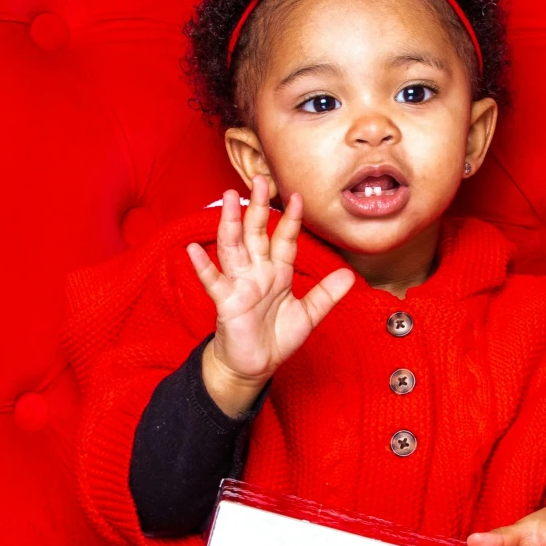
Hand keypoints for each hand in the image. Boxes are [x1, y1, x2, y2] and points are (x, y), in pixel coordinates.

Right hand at [187, 179, 354, 416]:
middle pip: (256, 233)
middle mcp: (257, 273)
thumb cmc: (276, 339)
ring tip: (228, 198)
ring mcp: (239, 285)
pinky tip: (195, 249)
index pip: (284, 240)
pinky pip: (213, 281)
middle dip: (258, 207)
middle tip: (258, 178)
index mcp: (277, 273)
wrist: (254, 366)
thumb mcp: (308, 316)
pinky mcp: (226, 302)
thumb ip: (326, 294)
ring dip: (230, 223)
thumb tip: (350, 276)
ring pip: (234, 247)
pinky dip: (203, 266)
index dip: (290, 219)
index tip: (297, 196)